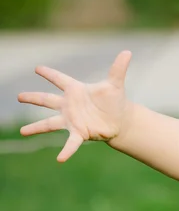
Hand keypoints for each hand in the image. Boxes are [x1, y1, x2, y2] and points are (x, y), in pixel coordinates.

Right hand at [17, 50, 132, 162]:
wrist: (120, 120)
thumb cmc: (114, 101)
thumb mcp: (115, 84)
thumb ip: (118, 68)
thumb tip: (127, 51)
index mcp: (76, 90)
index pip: (60, 79)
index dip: (49, 73)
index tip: (37, 68)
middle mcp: (70, 105)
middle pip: (47, 100)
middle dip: (33, 98)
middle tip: (19, 96)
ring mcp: (72, 120)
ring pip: (50, 123)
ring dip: (36, 127)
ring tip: (22, 132)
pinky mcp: (79, 133)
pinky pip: (70, 143)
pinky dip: (66, 151)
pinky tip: (60, 159)